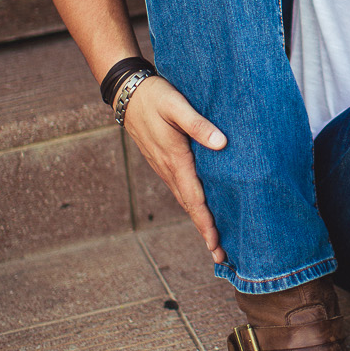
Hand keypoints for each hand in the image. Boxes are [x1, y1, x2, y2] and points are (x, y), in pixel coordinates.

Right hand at [123, 75, 227, 260]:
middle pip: (190, 207)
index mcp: (175, 159)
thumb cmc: (155, 96)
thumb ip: (198, 124)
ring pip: (185, 200)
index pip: (194, 198)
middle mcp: (168, 168)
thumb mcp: (177, 105)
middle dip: (206, 232)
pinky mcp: (163, 161)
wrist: (128, 92)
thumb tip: (221, 144)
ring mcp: (164, 167)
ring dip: (200, 221)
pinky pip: (181, 189)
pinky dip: (192, 205)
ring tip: (215, 242)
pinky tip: (202, 210)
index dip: (206, 223)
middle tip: (221, 258)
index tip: (216, 245)